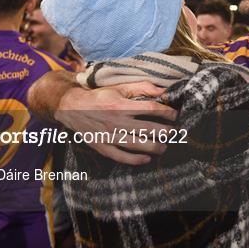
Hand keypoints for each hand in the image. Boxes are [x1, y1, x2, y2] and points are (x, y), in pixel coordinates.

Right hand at [55, 81, 176, 164]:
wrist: (73, 108)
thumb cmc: (100, 96)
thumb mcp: (119, 87)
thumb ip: (141, 87)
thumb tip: (163, 91)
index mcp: (121, 105)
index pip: (151, 109)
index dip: (166, 112)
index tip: (175, 115)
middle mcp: (117, 121)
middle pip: (148, 129)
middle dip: (165, 132)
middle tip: (174, 132)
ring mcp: (109, 136)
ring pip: (137, 145)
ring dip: (154, 147)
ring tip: (164, 146)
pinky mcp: (103, 147)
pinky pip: (121, 156)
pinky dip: (135, 160)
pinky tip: (147, 159)